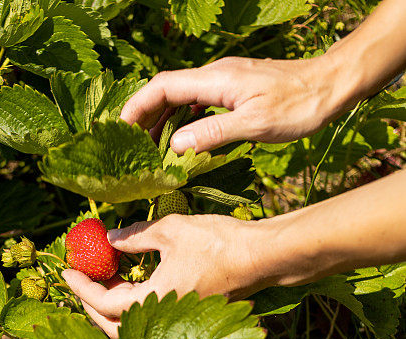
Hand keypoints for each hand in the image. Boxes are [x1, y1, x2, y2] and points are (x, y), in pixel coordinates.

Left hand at [62, 215, 271, 338]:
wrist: (261, 257)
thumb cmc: (218, 242)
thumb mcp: (170, 230)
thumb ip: (134, 237)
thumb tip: (109, 238)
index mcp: (154, 303)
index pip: (104, 304)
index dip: (81, 288)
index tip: (66, 270)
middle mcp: (163, 321)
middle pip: (113, 327)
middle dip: (91, 305)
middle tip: (79, 281)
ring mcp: (177, 323)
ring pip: (132, 328)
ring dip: (112, 308)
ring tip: (102, 280)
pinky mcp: (187, 318)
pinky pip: (151, 320)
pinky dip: (134, 306)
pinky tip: (131, 282)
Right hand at [120, 54, 345, 154]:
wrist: (330, 87)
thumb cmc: (298, 106)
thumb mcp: (255, 124)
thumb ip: (213, 134)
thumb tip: (174, 146)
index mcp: (216, 79)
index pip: (163, 87)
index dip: (137, 107)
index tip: (119, 128)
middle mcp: (215, 76)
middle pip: (167, 91)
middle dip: (144, 117)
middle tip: (130, 147)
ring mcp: (225, 82)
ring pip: (182, 99)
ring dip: (163, 122)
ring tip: (151, 150)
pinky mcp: (235, 91)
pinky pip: (199, 104)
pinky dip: (184, 122)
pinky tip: (183, 142)